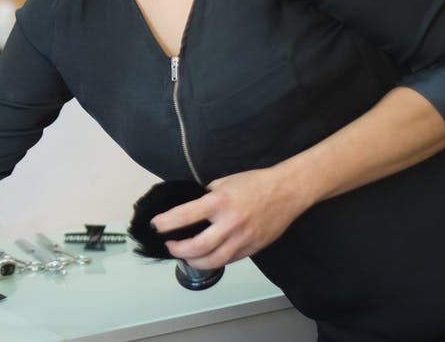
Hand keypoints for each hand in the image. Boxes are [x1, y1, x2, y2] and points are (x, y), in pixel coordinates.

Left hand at [150, 167, 313, 269]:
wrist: (288, 191)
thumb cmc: (255, 183)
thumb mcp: (224, 182)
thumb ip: (206, 197)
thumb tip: (189, 210)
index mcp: (219, 202)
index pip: (184, 216)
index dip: (166, 223)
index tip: (156, 226)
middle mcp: (230, 223)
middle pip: (197, 248)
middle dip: (178, 250)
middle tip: (170, 246)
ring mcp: (243, 238)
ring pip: (213, 261)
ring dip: (194, 261)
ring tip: (185, 255)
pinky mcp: (253, 248)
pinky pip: (229, 260)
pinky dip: (214, 260)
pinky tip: (206, 256)